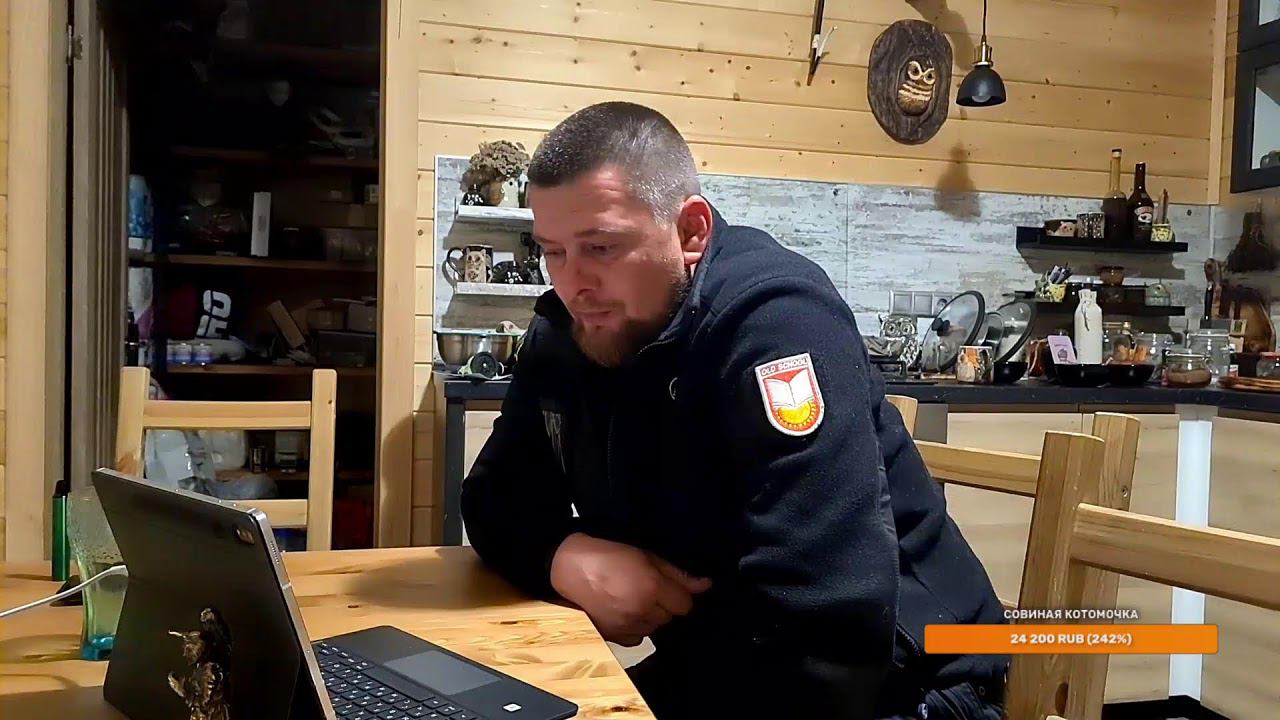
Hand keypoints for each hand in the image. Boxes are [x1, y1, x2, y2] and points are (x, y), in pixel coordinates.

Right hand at [550, 533, 711, 645]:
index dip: (680, 594)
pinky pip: (637, 638)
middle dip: (664, 603)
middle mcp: (642, 612)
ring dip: (650, 615)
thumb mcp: (646, 555)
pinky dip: (636, 627)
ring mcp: (627, 627)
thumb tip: (706, 585)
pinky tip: (623, 610)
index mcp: (652, 588)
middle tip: (646, 586)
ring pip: (655, 628)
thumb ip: (677, 574)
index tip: (670, 585)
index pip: (685, 604)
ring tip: (632, 596)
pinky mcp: (614, 637)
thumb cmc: (607, 555)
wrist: (568, 568)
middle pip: (670, 617)